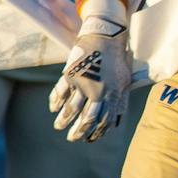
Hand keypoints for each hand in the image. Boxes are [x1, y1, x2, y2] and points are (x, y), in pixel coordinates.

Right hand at [49, 0, 130, 142]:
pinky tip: (53, 108)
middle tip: (73, 139)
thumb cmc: (117, 62)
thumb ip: (120, 102)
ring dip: (63, 120)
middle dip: (79, 131)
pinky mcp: (70, 75)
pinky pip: (60, 92)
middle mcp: (97, 92)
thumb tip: (115, 123)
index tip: (90, 139)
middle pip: (86, 118)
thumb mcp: (124, 82)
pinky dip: (55, 102)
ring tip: (59, 127)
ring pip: (71, 109)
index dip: (97, 132)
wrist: (105, 39)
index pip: (103, 120)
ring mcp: (82, 84)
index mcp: (112, 95)